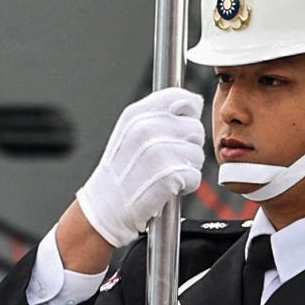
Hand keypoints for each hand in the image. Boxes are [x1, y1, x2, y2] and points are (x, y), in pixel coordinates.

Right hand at [72, 88, 206, 253]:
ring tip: (165, 173)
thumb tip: (193, 102)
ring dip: (187, 167)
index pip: (182, 98)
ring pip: (198, 154)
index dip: (188, 114)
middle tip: (169, 158)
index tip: (181, 127)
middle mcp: (147, 129)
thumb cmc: (120, 172)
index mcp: (137, 113)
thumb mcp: (130, 130)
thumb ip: (158, 113)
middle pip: (195, 128)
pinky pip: (195, 176)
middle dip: (188, 145)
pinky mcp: (168, 176)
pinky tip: (168, 187)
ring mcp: (158, 152)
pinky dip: (187, 185)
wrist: (106, 207)